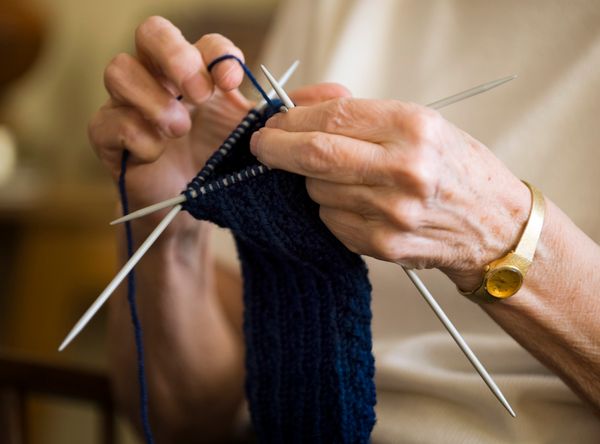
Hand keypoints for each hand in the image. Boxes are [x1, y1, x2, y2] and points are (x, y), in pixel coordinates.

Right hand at [89, 16, 349, 238]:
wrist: (198, 214)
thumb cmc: (228, 172)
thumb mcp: (263, 143)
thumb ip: (294, 118)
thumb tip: (339, 94)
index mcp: (203, 80)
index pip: (204, 43)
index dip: (218, 53)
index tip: (236, 83)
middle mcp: (165, 84)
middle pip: (151, 34)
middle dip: (174, 56)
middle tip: (198, 93)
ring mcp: (134, 109)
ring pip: (119, 70)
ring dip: (151, 97)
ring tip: (178, 130)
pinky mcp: (111, 140)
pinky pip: (104, 121)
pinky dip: (132, 133)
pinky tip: (156, 153)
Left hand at [250, 98, 530, 290]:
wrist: (493, 225)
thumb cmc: (454, 168)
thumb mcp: (420, 124)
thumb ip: (359, 115)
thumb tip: (295, 111)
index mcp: (414, 128)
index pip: (332, 118)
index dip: (291, 120)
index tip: (273, 124)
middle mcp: (405, 169)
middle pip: (315, 156)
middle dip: (277, 149)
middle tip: (264, 147)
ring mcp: (393, 212)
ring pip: (318, 191)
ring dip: (315, 182)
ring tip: (347, 179)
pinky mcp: (384, 245)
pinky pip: (331, 221)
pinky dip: (332, 209)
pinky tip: (360, 206)